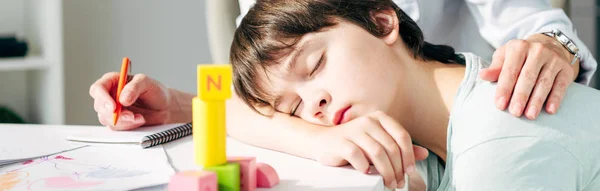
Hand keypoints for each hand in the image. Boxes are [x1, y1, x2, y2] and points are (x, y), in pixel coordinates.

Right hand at [89, 72, 170, 129]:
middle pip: (99, 106)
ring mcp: (112, 110)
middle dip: (115, 113)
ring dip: (123, 121)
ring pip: (106, 119)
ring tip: (140, 117)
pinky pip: (115, 127)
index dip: (102, 98)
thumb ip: (134, 87)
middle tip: (131, 115)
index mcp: (113, 81)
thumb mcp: (147, 83)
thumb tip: (122, 98)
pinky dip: (127, 126)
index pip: (98, 88)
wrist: (164, 107)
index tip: (114, 107)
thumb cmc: (155, 91)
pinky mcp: (118, 121)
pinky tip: (139, 120)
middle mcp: (110, 95)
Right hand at [312, 111, 428, 188]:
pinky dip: (364, 167)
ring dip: (386, 172)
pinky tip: (366, 172)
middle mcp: (368, 121)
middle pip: (391, 147)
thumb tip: (424, 154)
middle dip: (397, 169)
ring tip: (388, 183)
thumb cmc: (354, 143)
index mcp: (379, 118)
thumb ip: (399, 147)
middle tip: (398, 183)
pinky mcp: (341, 141)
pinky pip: (358, 156)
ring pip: (377, 153)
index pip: (402, 136)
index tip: (410, 172)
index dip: (409, 156)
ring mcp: (353, 130)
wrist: (322, 141)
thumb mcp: (378, 143)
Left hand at [479, 35, 578, 119]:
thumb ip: (495, 68)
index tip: (500, 105)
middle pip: (528, 77)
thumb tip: (483, 75)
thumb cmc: (520, 55)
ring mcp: (554, 59)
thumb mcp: (505, 56)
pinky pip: (561, 85)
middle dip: (521, 96)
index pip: (510, 70)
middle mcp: (538, 51)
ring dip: (537, 100)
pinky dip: (555, 98)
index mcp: (519, 47)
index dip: (504, 88)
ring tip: (530, 115)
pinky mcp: (566, 69)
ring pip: (544, 82)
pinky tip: (550, 110)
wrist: (548, 45)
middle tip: (515, 112)